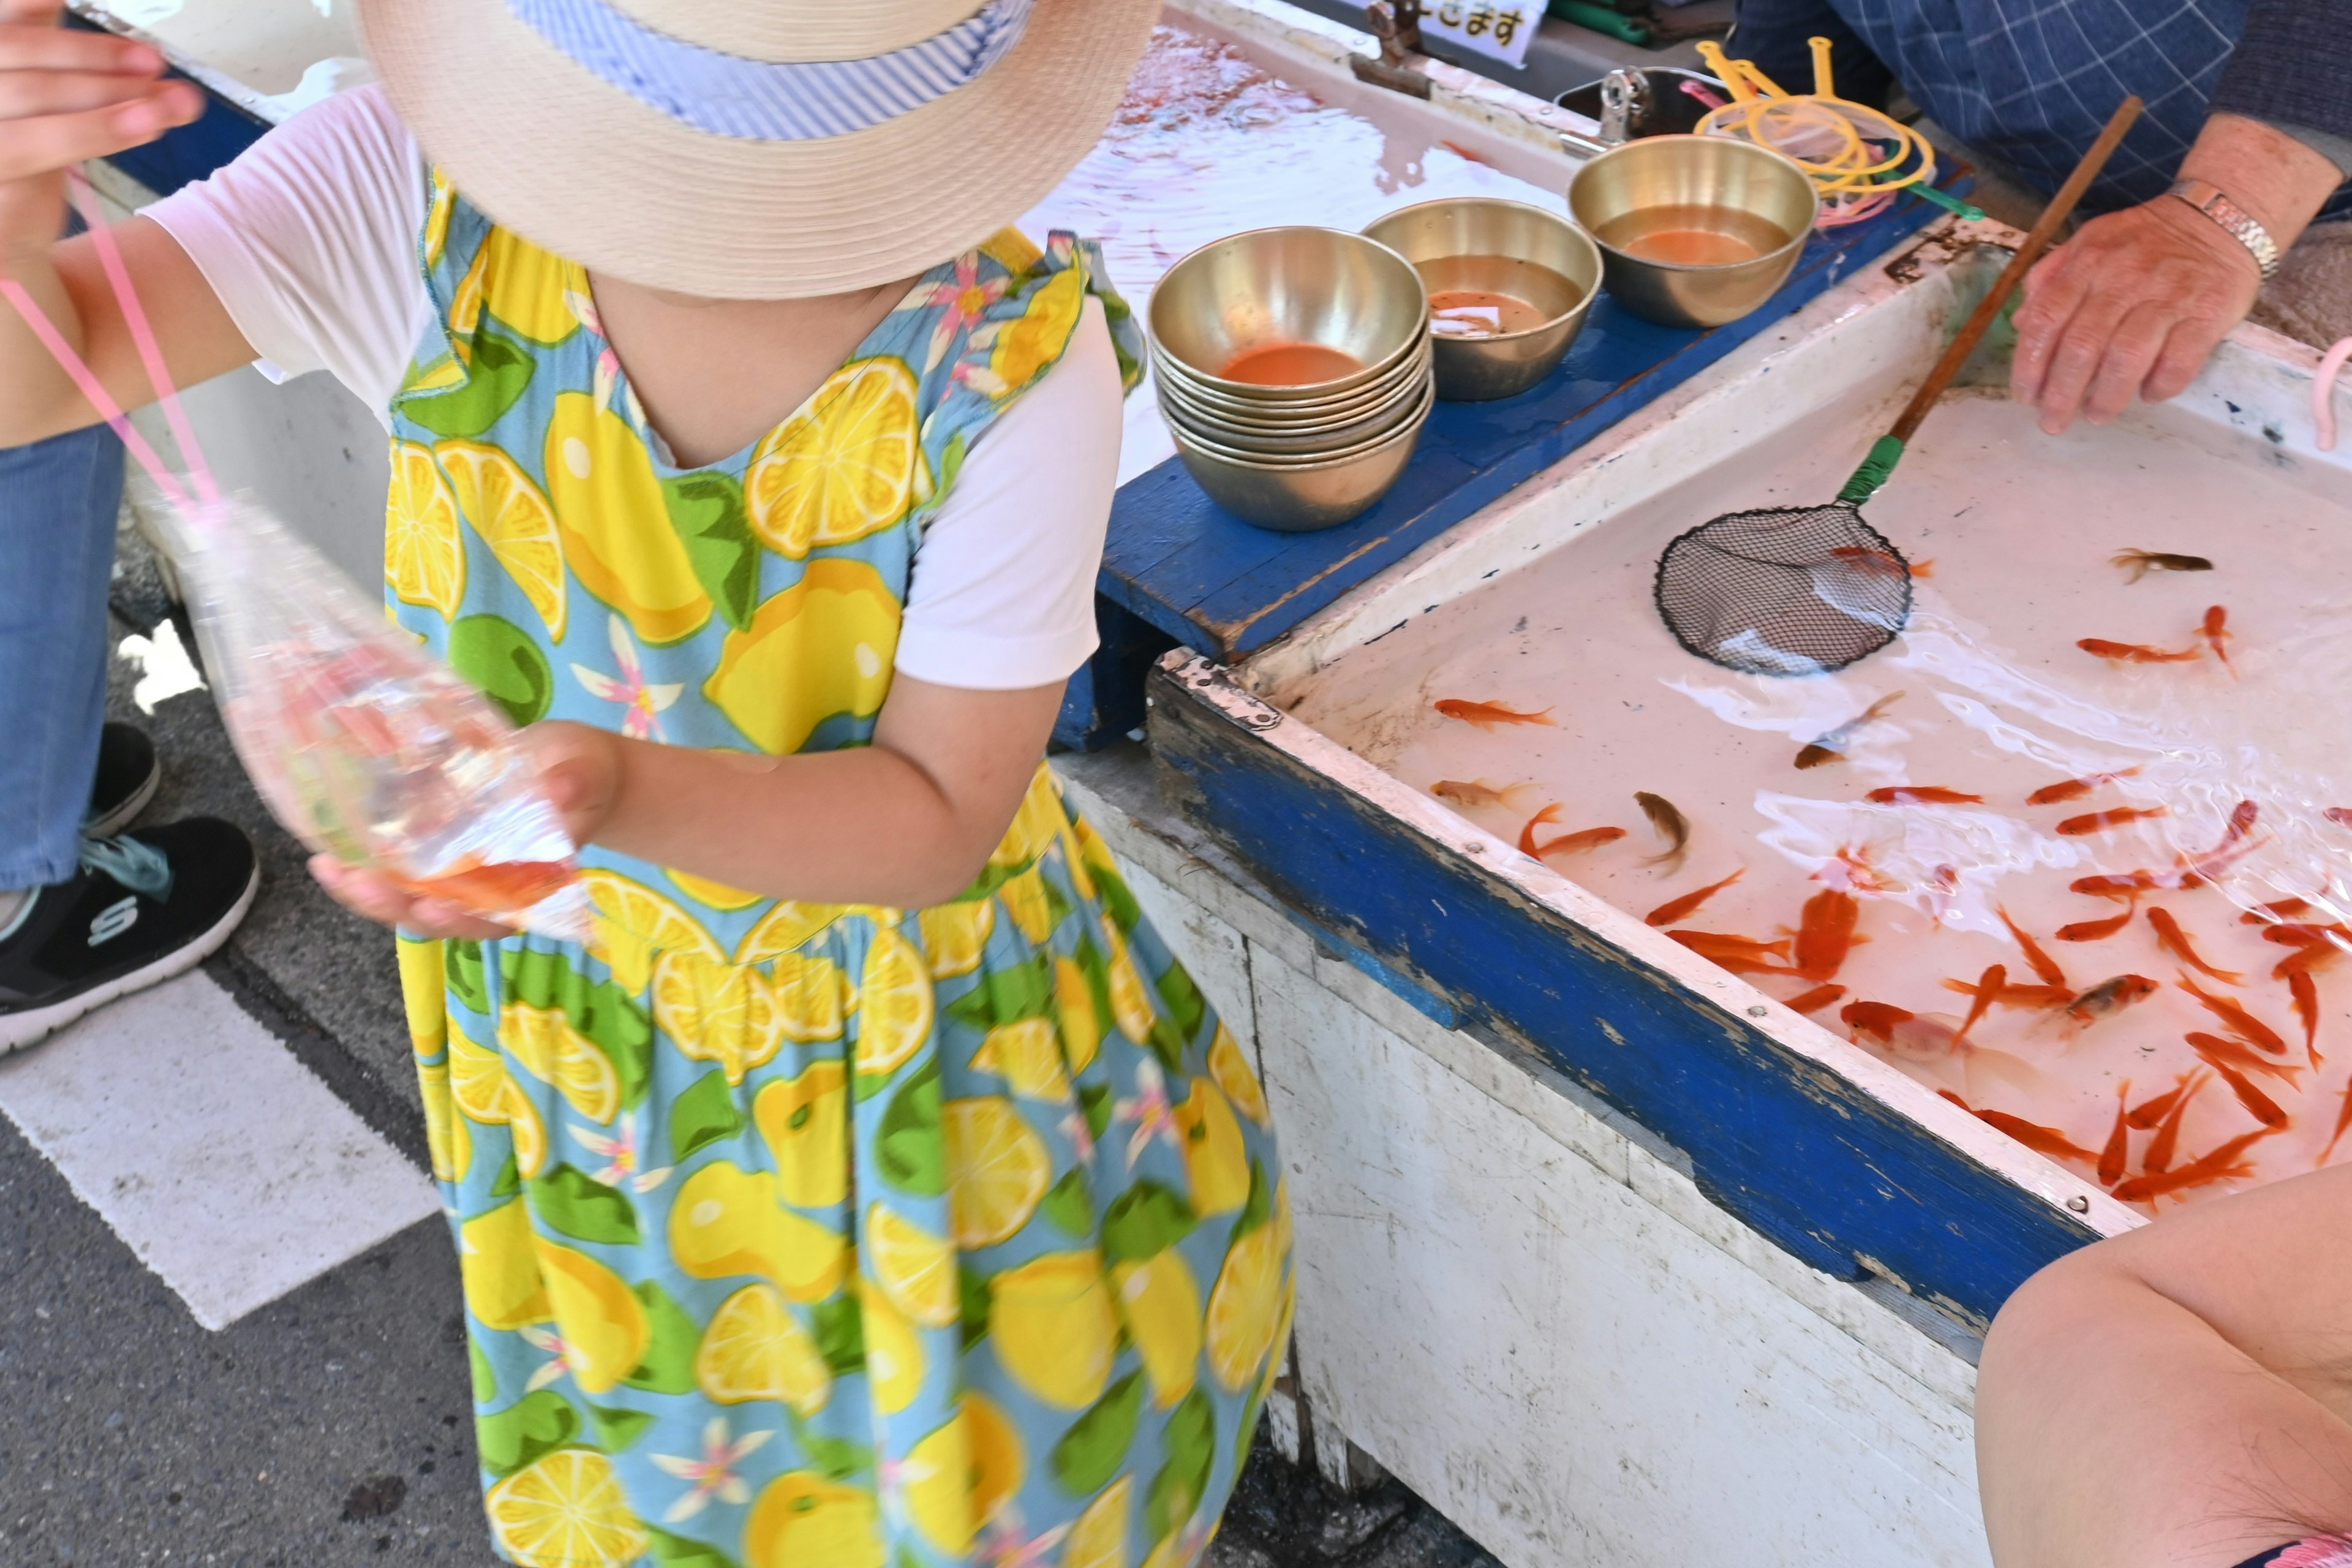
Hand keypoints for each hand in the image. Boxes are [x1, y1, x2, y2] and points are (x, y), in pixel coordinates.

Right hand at [0, 1, 202, 258]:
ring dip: (109, 93)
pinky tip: (147, 124)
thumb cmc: (23, 153)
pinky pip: (36, 144)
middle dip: (92, 55)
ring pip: (32, 93)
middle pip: (16, 50)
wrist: (6, 234)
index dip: (29, 4)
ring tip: (170, 99)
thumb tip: (65, 2)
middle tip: (153, 62)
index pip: (4, 22)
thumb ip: (49, 48)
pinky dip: (96, 130)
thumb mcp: (39, 96)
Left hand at [308, 721, 626, 939]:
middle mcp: (488, 889)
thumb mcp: (585, 774)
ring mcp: (457, 873)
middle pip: (440, 915)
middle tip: (360, 883)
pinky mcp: (434, 851)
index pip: (494, 916)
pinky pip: (396, 871)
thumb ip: (575, 785)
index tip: (431, 906)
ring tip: (329, 871)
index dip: (461, 919)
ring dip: (368, 893)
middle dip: (396, 905)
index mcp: (531, 884)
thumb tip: (560, 792)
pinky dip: (362, 868)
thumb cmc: (584, 773)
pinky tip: (326, 856)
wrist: (568, 765)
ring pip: (410, 899)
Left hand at [2010, 196, 2261, 434]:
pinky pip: (2180, 360)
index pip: (2046, 319)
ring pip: (2127, 357)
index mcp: (2088, 262)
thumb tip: (2020, 324)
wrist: (2223, 216)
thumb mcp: (2090, 243)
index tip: (2025, 396)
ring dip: (2107, 397)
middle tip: (2054, 422)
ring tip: (2097, 415)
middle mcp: (2125, 278)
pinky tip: (2149, 395)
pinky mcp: (2209, 312)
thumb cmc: (2147, 240)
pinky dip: (2161, 385)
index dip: (2029, 365)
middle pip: (2082, 346)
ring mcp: (2169, 295)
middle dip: (2061, 393)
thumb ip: (2050, 279)